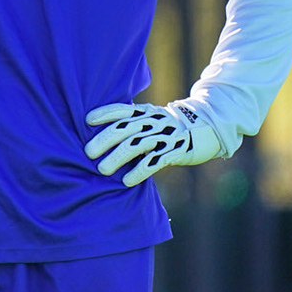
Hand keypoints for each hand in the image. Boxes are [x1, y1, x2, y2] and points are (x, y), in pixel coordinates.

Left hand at [84, 101, 227, 186]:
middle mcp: (153, 121)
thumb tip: (99, 133)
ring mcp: (164, 136)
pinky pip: (155, 162)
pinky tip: (126, 181)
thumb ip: (131, 122)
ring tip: (102, 169)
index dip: (105, 113)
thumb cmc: (166, 128)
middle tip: (88, 152)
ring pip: (137, 145)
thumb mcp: (151, 118)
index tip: (87, 120)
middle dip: (104, 140)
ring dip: (117, 157)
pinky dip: (139, 171)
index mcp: (145, 112)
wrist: (205, 128)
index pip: (122, 110)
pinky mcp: (174, 151)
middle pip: (125, 129)